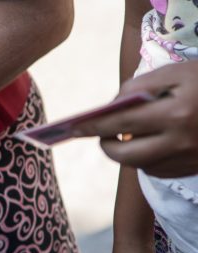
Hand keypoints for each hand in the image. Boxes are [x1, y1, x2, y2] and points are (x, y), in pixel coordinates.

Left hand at [74, 62, 197, 177]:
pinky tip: (151, 144)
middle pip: (125, 155)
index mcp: (176, 114)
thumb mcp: (178, 73)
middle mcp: (181, 143)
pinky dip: (147, 159)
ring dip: (127, 152)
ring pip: (139, 166)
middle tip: (104, 134)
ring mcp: (188, 160)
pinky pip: (157, 170)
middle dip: (107, 145)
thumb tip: (110, 107)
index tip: (75, 128)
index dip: (94, 127)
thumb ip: (141, 87)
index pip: (120, 124)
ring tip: (126, 136)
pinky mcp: (193, 170)